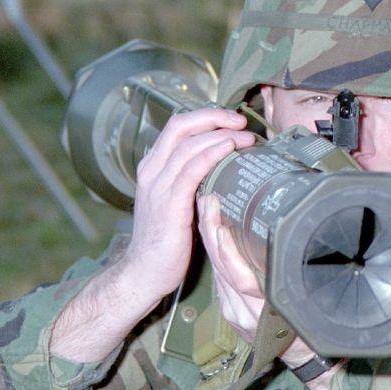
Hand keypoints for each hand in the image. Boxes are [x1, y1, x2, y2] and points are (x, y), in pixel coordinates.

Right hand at [51, 108, 254, 361]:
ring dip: (222, 135)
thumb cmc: (164, 241)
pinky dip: (212, 153)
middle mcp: (152, 171)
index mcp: (152, 167)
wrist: (144, 272)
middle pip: (181, 126)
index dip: (206, 117)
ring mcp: (158, 186)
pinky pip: (192, 168)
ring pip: (189, 144)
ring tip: (246, 136)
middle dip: (215, 117)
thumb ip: (190, 181)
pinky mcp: (169, 203)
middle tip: (242, 121)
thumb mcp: (175, 202)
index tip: (233, 121)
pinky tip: (229, 149)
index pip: (177, 126)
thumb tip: (222, 166)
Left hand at [199, 193, 341, 389]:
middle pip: (220, 269)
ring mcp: (234, 315)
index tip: (221, 225)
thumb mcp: (310, 313)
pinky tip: (214, 234)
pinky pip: (221, 280)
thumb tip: (295, 253)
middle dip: (211, 234)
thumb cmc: (315, 339)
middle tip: (207, 202)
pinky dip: (217, 255)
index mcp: (259, 313)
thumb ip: (296, 288)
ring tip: (207, 210)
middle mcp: (240, 314)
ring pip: (217, 272)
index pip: (237, 276)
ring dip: (210, 240)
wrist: (309, 365)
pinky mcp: (232, 314)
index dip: (227, 250)